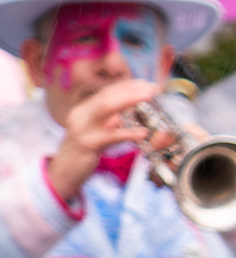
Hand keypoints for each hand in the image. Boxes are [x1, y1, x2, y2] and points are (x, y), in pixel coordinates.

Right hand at [45, 77, 157, 201]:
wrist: (62, 174)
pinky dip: (128, 133)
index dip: (126, 86)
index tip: (145, 83)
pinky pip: (111, 136)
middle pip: (107, 96)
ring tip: (149, 98)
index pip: (106, 92)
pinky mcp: (87, 144)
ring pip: (106, 108)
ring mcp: (82, 128)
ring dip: (129, 100)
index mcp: (83, 110)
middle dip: (131, 89)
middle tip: (152, 88)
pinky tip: (143, 133)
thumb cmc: (82, 155)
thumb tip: (128, 115)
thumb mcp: (93, 134)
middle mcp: (81, 115)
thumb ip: (107, 123)